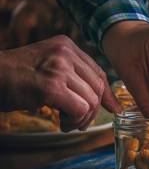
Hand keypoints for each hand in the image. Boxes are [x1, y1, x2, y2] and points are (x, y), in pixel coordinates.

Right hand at [0, 35, 121, 130]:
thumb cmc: (16, 77)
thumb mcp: (49, 67)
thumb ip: (75, 77)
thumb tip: (110, 102)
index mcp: (66, 45)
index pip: (98, 72)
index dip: (107, 94)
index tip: (113, 109)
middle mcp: (64, 52)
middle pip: (97, 87)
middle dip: (92, 110)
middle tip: (78, 122)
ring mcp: (58, 68)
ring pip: (90, 100)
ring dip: (82, 119)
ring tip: (68, 123)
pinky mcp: (50, 87)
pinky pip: (79, 109)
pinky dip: (75, 121)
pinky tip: (63, 123)